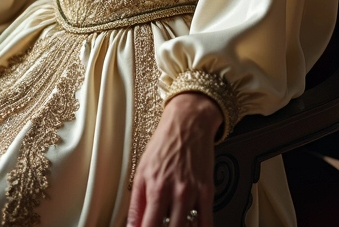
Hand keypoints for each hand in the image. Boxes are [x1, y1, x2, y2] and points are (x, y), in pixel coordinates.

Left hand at [127, 92, 220, 226]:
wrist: (188, 123)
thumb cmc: (164, 144)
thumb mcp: (142, 171)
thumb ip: (136, 202)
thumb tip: (131, 225)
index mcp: (153, 188)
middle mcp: (173, 192)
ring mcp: (191, 192)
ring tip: (174, 225)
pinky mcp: (207, 190)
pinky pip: (207, 220)